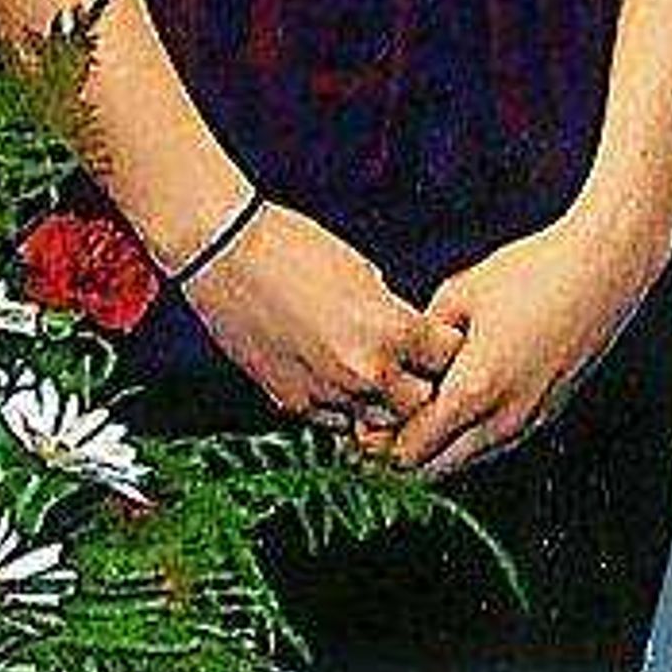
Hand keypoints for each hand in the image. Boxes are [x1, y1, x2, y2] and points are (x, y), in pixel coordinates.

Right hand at [179, 203, 457, 434]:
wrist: (225, 255)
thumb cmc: (294, 249)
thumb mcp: (363, 273)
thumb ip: (393, 316)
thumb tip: (409, 339)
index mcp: (390, 329)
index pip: (447, 358)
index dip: (444, 346)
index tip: (437, 338)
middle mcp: (364, 370)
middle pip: (420, 402)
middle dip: (419, 383)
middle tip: (409, 363)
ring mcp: (327, 392)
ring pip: (378, 422)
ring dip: (380, 403)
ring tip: (370, 373)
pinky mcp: (293, 404)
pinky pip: (334, 421)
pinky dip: (341, 407)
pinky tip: (333, 377)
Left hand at [385, 207, 670, 479]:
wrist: (603, 269)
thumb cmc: (534, 272)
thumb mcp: (458, 294)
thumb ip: (422, 340)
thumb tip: (399, 363)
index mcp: (475, 389)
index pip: (409, 452)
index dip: (377, 444)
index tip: (361, 422)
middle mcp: (504, 418)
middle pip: (433, 470)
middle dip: (400, 456)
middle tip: (377, 427)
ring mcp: (529, 421)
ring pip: (465, 462)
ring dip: (435, 448)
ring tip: (412, 413)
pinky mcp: (545, 414)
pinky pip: (493, 443)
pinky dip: (466, 437)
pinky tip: (454, 403)